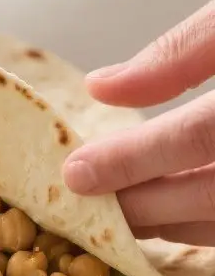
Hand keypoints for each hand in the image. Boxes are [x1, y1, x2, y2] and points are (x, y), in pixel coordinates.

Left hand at [63, 0, 214, 245]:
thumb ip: (182, 51)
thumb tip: (101, 88)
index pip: (196, 137)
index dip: (133, 160)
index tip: (75, 172)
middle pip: (209, 197)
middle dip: (142, 208)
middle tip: (84, 207)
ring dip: (172, 224)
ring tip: (117, 216)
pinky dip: (200, 222)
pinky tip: (168, 214)